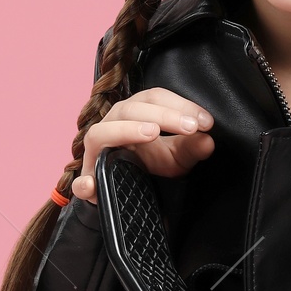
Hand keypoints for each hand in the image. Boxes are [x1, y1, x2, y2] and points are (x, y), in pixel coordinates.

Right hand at [70, 89, 215, 195]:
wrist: (125, 193)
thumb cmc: (149, 166)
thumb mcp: (176, 157)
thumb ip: (192, 148)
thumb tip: (208, 140)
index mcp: (134, 114)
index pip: (154, 98)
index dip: (180, 105)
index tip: (206, 121)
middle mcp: (112, 125)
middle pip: (131, 109)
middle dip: (164, 115)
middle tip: (191, 127)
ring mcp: (96, 152)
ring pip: (102, 132)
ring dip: (126, 130)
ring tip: (151, 133)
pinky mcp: (88, 181)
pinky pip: (82, 181)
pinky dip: (85, 183)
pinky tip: (94, 185)